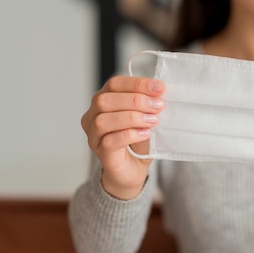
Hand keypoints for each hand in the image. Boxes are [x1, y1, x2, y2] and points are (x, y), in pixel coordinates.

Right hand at [81, 76, 164, 199]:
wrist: (133, 168)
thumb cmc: (138, 140)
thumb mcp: (146, 116)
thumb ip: (149, 104)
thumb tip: (160, 92)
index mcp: (104, 100)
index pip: (115, 84)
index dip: (137, 83)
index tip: (159, 88)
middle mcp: (93, 116)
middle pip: (105, 100)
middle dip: (135, 100)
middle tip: (157, 106)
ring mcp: (94, 135)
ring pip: (103, 120)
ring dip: (132, 117)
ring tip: (153, 120)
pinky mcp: (101, 153)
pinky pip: (109, 141)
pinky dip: (129, 134)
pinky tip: (145, 133)